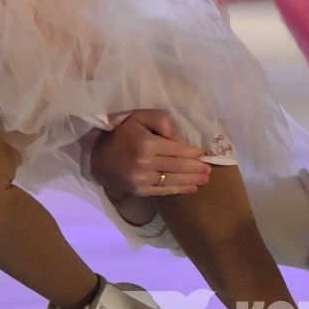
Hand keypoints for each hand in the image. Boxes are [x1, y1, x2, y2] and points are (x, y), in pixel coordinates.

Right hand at [90, 111, 210, 201]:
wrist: (99, 157)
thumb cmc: (122, 133)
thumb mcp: (138, 117)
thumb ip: (160, 121)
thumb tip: (178, 138)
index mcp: (146, 143)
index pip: (176, 149)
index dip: (192, 153)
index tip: (202, 154)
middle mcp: (145, 163)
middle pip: (177, 166)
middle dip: (196, 168)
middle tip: (209, 170)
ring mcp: (142, 179)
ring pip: (172, 180)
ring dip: (191, 181)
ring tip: (205, 179)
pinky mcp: (139, 190)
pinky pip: (163, 191)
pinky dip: (179, 190)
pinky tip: (191, 188)